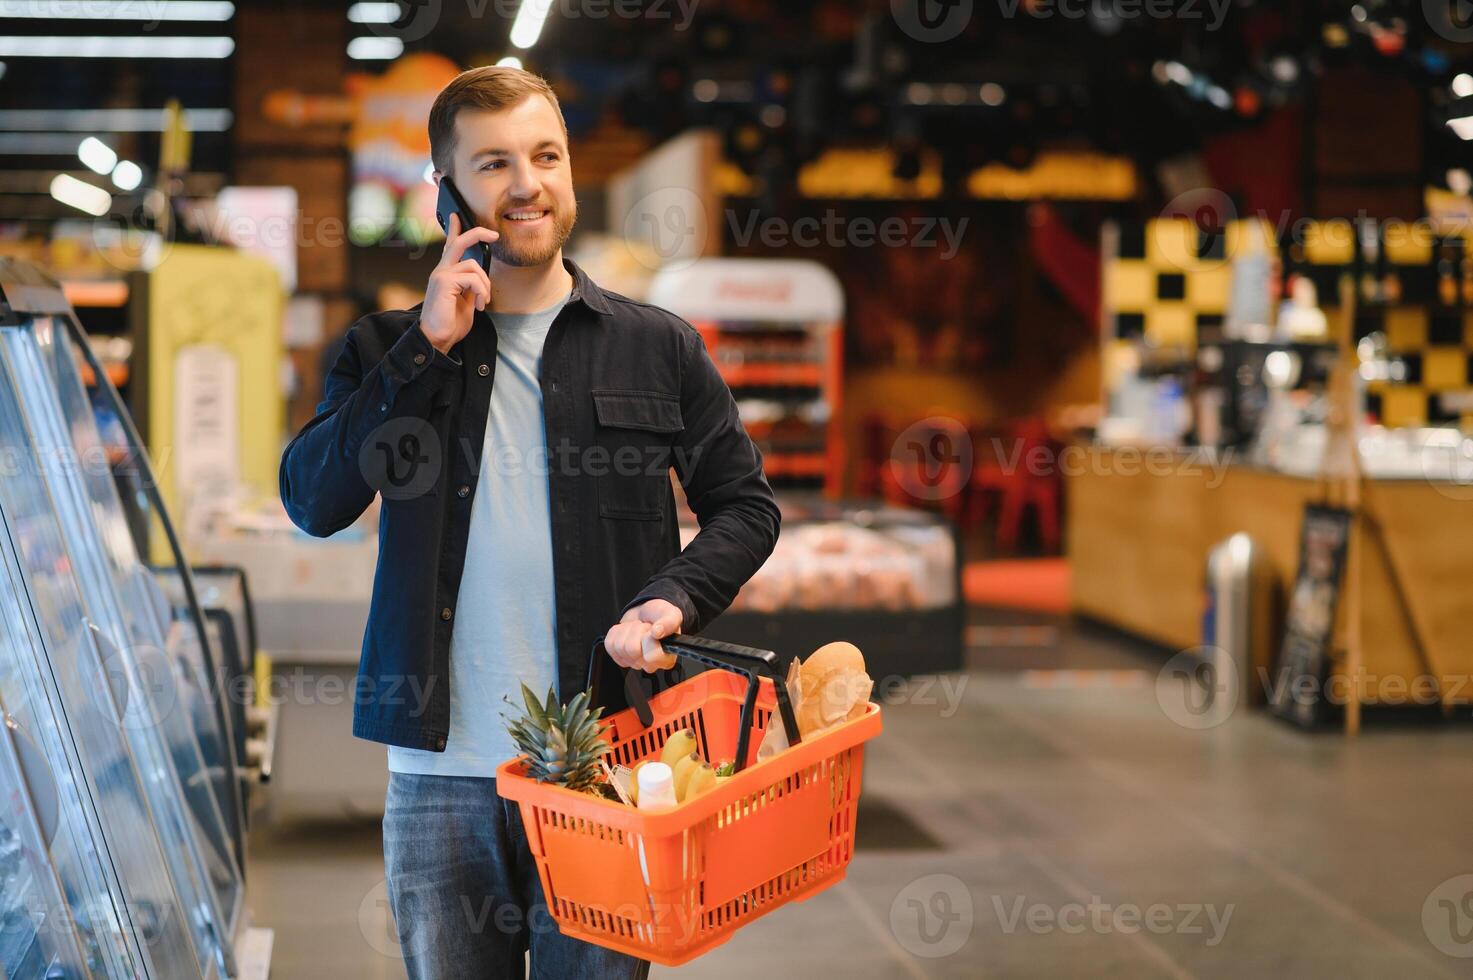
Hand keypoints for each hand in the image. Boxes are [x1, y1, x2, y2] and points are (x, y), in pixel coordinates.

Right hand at [420, 212, 498, 354]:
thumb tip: (481, 279)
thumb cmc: (450, 323)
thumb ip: (471, 288)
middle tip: (494, 234)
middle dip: (477, 234)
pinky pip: (473, 278)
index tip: (456, 216)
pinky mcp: (444, 282)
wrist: (437, 338)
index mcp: (446, 274)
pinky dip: (481, 292)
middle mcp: (441, 271)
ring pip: (473, 266)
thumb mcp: (466, 302)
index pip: (449, 247)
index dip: (454, 230)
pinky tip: (479, 305)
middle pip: (459, 243)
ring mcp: (441, 275)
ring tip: (483, 301)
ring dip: (485, 285)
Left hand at [604, 599, 682, 672]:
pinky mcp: (618, 657)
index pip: (651, 657)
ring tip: (637, 627)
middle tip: (645, 627)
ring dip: (627, 629)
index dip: (649, 639)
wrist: (646, 612)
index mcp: (666, 659)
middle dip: (637, 630)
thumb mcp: (671, 614)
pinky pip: (609, 644)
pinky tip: (627, 630)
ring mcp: (632, 662)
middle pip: (632, 650)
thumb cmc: (660, 616)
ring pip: (620, 646)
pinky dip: (616, 631)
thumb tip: (657, 632)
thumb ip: (669, 622)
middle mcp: (649, 665)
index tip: (653, 631)